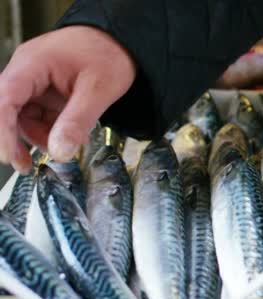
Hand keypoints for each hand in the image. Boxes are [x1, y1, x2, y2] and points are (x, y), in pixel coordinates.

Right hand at [0, 26, 135, 173]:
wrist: (122, 40)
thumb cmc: (109, 53)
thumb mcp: (99, 90)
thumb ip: (78, 122)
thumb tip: (60, 152)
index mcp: (33, 64)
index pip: (4, 100)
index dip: (3, 132)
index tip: (10, 158)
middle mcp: (26, 70)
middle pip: (8, 110)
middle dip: (18, 139)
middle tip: (27, 165)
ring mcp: (34, 80)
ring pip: (23, 116)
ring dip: (39, 135)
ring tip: (66, 143)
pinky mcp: (44, 88)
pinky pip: (37, 113)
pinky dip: (50, 127)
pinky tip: (68, 133)